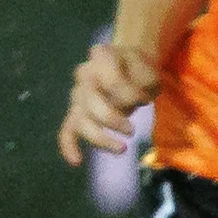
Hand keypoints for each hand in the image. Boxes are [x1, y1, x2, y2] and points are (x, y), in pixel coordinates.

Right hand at [58, 39, 159, 167]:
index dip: (131, 95)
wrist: (130, 66)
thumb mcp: (150, 71)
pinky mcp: (77, 112)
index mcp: (101, 56)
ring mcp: (78, 94)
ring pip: (80, 119)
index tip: (147, 100)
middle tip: (132, 130)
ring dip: (99, 138)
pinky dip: (69, 146)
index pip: (111, 81)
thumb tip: (125, 106)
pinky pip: (67, 129)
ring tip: (122, 148)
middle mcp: (84, 74)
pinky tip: (76, 161)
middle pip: (90, 102)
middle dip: (112, 119)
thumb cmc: (139, 70)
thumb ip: (141, 85)